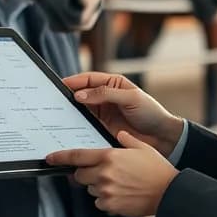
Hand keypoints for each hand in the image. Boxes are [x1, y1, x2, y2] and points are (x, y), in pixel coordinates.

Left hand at [46, 131, 177, 216]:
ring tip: (119, 184)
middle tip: (100, 172)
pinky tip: (121, 195)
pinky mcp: (110, 206)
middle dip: (85, 173)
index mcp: (109, 156)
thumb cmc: (157, 169)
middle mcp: (104, 174)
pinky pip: (100, 203)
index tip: (50, 158)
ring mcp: (106, 191)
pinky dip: (106, 199)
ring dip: (98, 186)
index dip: (60, 157)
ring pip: (91, 189)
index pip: (77, 156)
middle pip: (80, 175)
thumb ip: (127, 139)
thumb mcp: (143, 148)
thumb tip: (119, 134)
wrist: (169, 193)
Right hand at [63, 72, 184, 157]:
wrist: (161, 137)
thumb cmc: (151, 113)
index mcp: (113, 84)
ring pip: (81, 109)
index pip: (89, 79)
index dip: (74, 81)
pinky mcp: (102, 127)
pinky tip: (69, 127)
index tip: (60, 85)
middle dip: (68, 95)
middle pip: (81, 93)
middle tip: (54, 100)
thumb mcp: (131, 98)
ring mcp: (103, 113)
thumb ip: (106, 94)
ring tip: (58, 114)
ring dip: (70, 111)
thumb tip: (80, 94)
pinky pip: (85, 124)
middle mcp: (106, 97)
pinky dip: (76, 125)